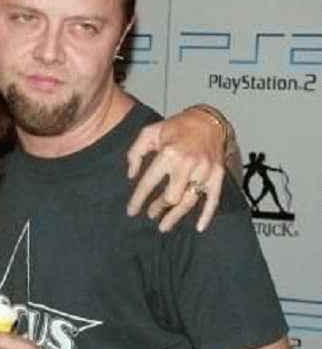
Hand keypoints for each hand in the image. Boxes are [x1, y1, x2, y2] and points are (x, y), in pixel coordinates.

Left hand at [126, 108, 225, 232]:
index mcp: (168, 154)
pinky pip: (213, 200)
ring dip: (175, 216)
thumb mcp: (149, 133)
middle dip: (158, 208)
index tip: (131, 211)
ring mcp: (204, 171)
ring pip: (189, 201)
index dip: (138, 199)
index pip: (149, 183)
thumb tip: (131, 175)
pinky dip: (206, 215)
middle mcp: (187, 164)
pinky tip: (198, 227)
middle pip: (170, 197)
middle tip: (151, 214)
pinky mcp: (217, 175)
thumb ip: (135, 153)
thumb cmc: (175, 127)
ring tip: (164, 226)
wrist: (207, 120)